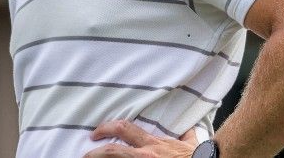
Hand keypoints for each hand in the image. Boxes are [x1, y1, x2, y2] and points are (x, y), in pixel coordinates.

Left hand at [82, 120, 196, 156]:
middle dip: (94, 152)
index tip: (95, 133)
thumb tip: (189, 128)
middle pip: (112, 151)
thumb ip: (186, 135)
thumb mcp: (191, 143)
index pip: (124, 130)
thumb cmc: (198, 157)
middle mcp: (146, 156)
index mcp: (153, 144)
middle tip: (85, 153)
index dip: (106, 128)